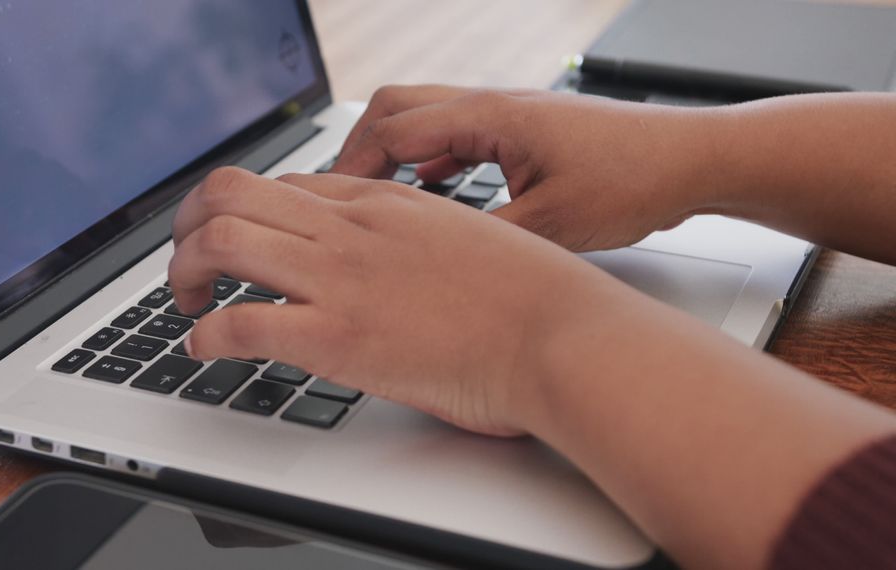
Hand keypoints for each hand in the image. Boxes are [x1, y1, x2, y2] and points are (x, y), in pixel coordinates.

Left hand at [167, 167, 636, 436]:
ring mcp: (341, 278)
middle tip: (188, 260)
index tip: (239, 240)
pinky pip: (240, 322)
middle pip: (232, 191)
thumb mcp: (467, 243)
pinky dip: (205, 334)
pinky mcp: (338, 336)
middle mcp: (352, 228)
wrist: (562, 336)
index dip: (248, 211)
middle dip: (190, 223)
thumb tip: (397, 270)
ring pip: (221, 239)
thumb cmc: (533, 299)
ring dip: (182, 269)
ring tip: (185, 299)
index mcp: (386, 202)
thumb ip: (419, 245)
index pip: (287, 185)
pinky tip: (203, 348)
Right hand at [331, 85, 729, 251]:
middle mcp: (492, 104)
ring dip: (392, 153)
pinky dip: (430, 159)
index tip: (326, 206)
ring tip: (371, 199)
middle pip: (395, 107)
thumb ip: (484, 239)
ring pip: (424, 118)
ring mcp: (507, 114)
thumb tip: (429, 262)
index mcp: (489, 116)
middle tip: (338, 198)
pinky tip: (430, 190)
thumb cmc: (633, 180)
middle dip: (358, 149)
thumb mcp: (551, 224)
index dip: (351, 168)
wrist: (691, 159)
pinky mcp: (523, 131)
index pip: (392, 130)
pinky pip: (457, 134)